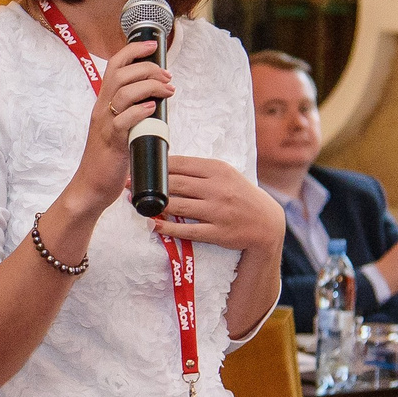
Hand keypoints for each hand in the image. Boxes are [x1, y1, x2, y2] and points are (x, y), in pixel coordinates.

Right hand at [59, 36, 172, 214]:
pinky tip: (153, 109)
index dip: (133, 50)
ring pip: (123, 93)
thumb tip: (155, 98)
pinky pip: (124, 121)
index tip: (152, 45)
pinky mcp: (113, 143)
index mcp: (104, 102)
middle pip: (121, 74)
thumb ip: (131, 110)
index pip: (114, 65)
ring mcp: (106, 125)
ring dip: (150, 87)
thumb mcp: (118, 126)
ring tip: (168, 91)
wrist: (91, 186)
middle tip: (167, 77)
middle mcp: (102, 109)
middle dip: (148, 69)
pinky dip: (140, 111)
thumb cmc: (108, 157)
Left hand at [149, 155, 284, 252]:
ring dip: (155, 206)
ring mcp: (218, 212)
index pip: (181, 164)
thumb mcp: (225, 175)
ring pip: (178, 206)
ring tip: (138, 203)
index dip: (157, 166)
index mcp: (218, 170)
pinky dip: (167, 228)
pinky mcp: (218, 233)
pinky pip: (187, 230)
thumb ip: (199, 169)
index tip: (140, 168)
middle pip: (176, 184)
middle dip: (150, 185)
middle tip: (131, 185)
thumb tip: (167, 164)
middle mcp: (218, 189)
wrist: (266, 222)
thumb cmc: (239, 195)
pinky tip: (153, 224)